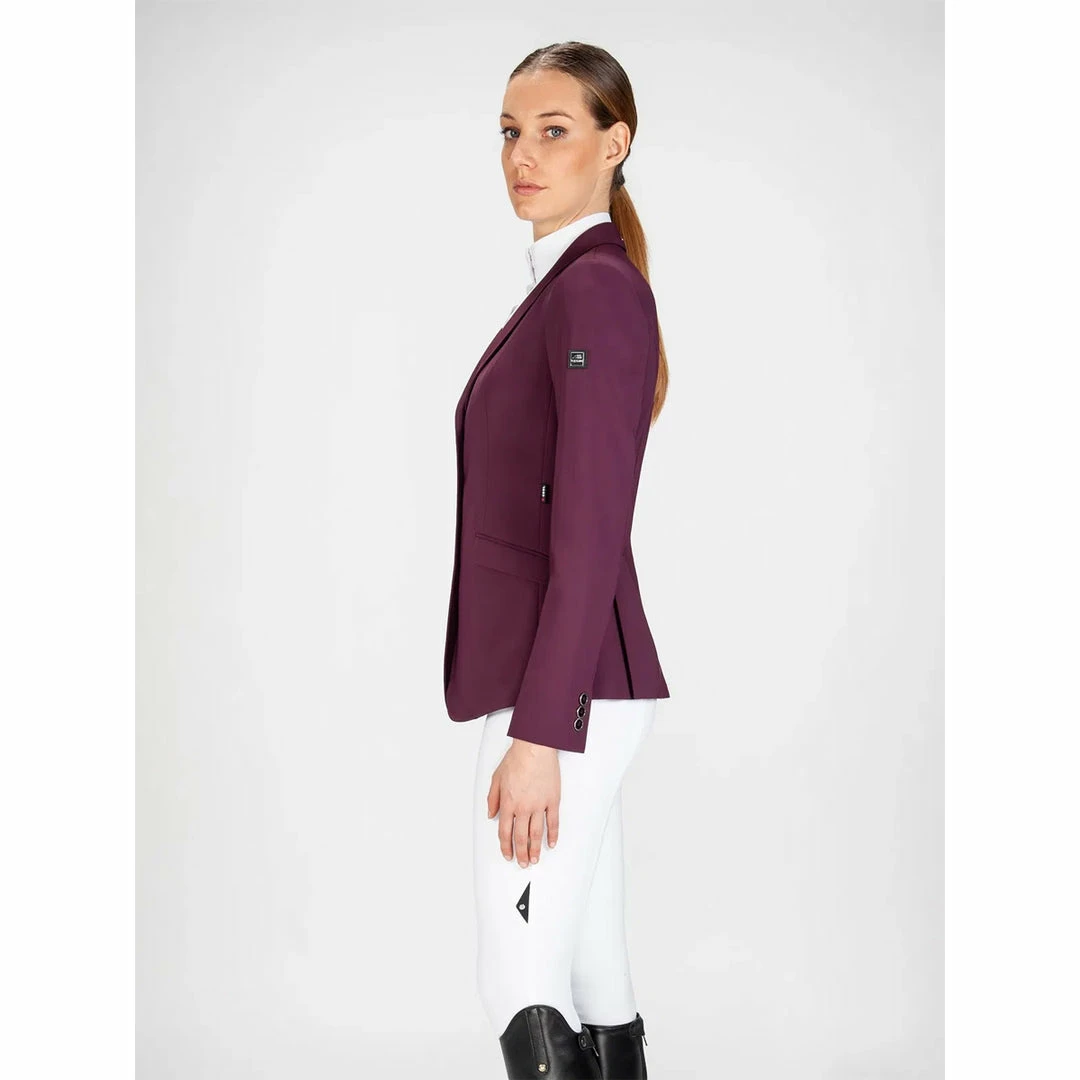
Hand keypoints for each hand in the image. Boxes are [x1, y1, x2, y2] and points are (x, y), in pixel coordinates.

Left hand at [487, 739, 560, 866]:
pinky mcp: (552, 800)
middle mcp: (523, 807)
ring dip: (535, 849)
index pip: (505, 832)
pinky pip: (553, 822)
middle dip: (521, 853)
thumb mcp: (496, 778)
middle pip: (521, 837)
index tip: (508, 855)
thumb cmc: (516, 759)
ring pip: (536, 833)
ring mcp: (539, 805)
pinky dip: (552, 835)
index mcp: (508, 803)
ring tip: (535, 859)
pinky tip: (551, 843)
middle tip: (523, 863)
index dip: (506, 847)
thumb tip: (491, 814)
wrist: (535, 748)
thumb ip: (492, 798)